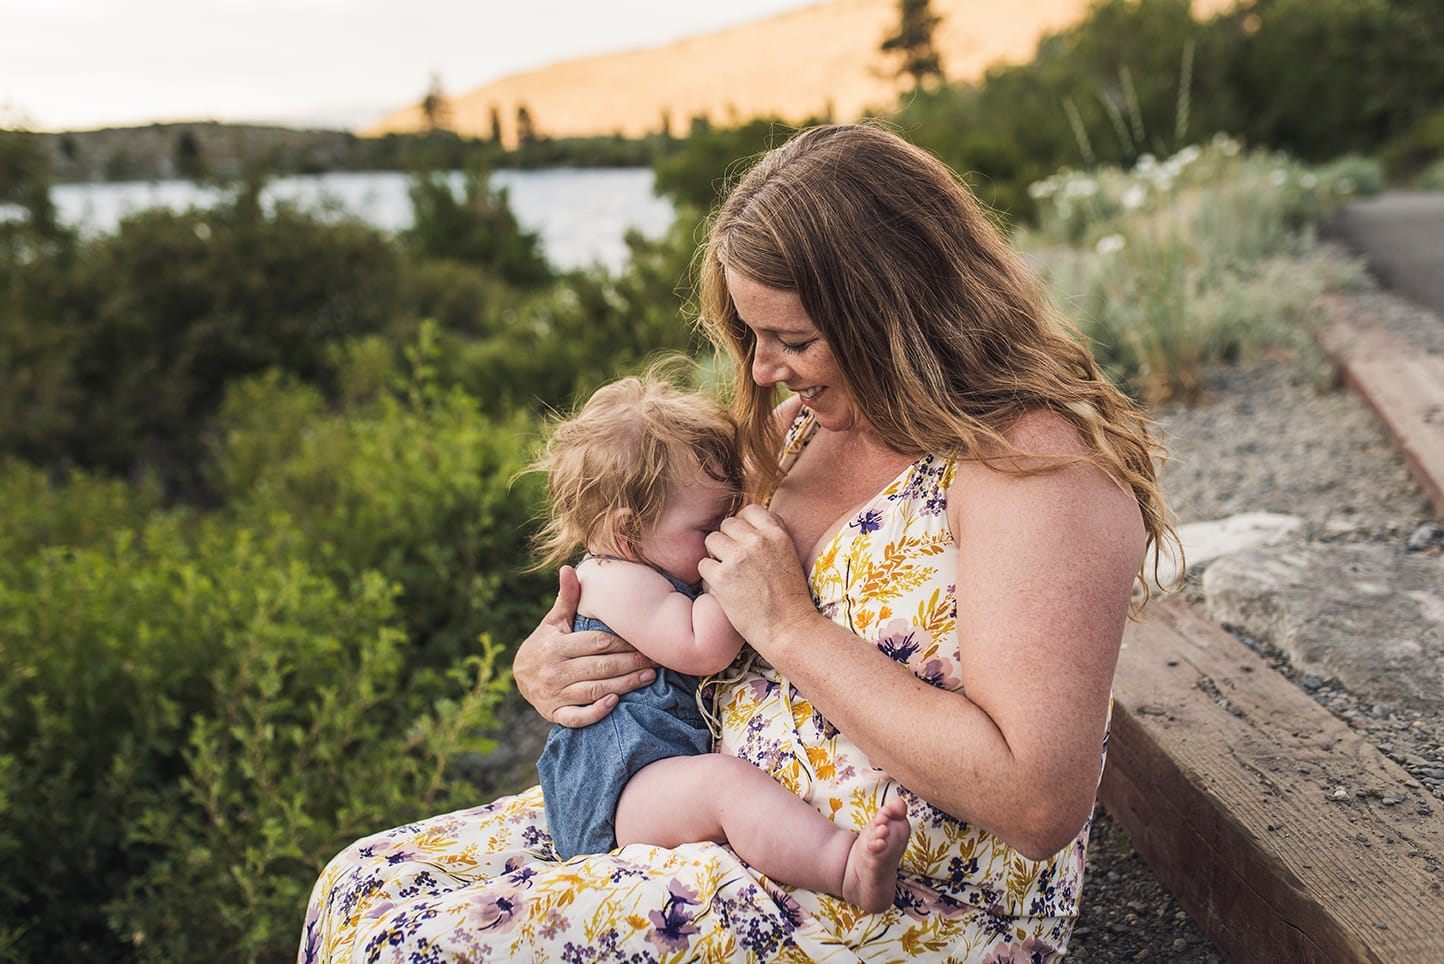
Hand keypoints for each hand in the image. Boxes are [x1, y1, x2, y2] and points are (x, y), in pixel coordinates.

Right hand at [513, 565, 657, 726]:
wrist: (519, 676)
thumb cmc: (545, 643)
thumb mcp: (554, 621)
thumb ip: (566, 598)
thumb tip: (568, 568)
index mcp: (557, 646)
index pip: (597, 644)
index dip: (623, 643)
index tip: (644, 641)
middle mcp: (555, 671)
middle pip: (601, 667)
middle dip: (631, 663)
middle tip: (656, 660)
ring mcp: (554, 694)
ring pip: (595, 690)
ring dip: (625, 685)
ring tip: (648, 677)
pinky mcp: (554, 714)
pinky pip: (577, 717)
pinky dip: (595, 712)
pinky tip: (616, 703)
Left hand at [698, 504, 816, 653]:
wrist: (788, 629)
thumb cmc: (790, 597)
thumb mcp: (790, 555)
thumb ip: (773, 533)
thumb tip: (750, 518)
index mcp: (777, 534)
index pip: (750, 510)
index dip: (743, 525)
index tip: (743, 542)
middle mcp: (757, 541)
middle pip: (727, 524)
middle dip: (727, 541)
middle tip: (734, 562)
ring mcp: (738, 557)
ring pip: (711, 540)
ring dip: (715, 556)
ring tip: (728, 574)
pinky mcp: (722, 577)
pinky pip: (703, 564)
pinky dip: (709, 577)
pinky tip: (722, 589)